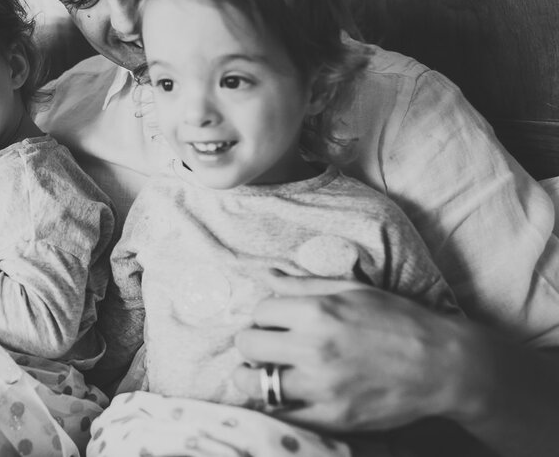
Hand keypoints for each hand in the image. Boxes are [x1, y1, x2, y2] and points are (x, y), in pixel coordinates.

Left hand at [232, 272, 468, 432]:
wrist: (444, 365)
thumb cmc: (398, 320)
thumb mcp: (352, 290)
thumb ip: (303, 285)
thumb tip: (265, 274)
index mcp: (318, 312)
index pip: (260, 311)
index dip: (266, 316)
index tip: (276, 322)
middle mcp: (314, 349)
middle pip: (248, 344)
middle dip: (253, 342)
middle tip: (266, 347)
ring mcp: (322, 387)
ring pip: (255, 384)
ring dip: (254, 377)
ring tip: (265, 373)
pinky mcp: (333, 418)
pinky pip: (283, 414)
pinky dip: (278, 404)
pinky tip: (287, 394)